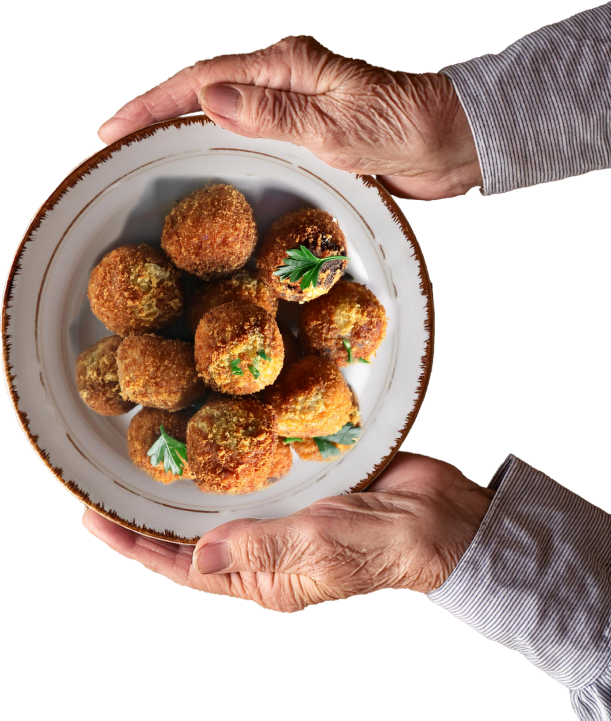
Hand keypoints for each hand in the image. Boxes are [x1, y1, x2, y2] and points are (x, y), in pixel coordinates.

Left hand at [81, 451, 493, 612]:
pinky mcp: (305, 479)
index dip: (138, 545)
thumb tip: (198, 555)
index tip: (95, 519)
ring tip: (153, 451)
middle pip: (197, 530)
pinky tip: (215, 427)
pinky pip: (258, 468)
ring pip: (224, 496)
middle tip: (113, 479)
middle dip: (154, 511)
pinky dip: (233, 452)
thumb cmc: (381, 543)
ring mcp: (285, 510)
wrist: (438, 516)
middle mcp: (267, 544)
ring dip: (190, 479)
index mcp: (263, 575)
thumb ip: (262, 549)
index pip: (185, 566)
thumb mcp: (319, 549)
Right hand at [97, 35, 481, 199]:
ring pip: (226, 112)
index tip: (115, 127)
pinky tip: (207, 159)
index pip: (203, 79)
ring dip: (185, 128)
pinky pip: (253, 132)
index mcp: (287, 65)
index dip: (155, 102)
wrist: (449, 141)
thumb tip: (209, 99)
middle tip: (118, 141)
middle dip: (158, 112)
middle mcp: (286, 78)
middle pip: (206, 91)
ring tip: (148, 151)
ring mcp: (297, 102)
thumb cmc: (403, 129)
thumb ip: (272, 114)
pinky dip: (222, 143)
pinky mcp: (310, 127)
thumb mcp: (335, 128)